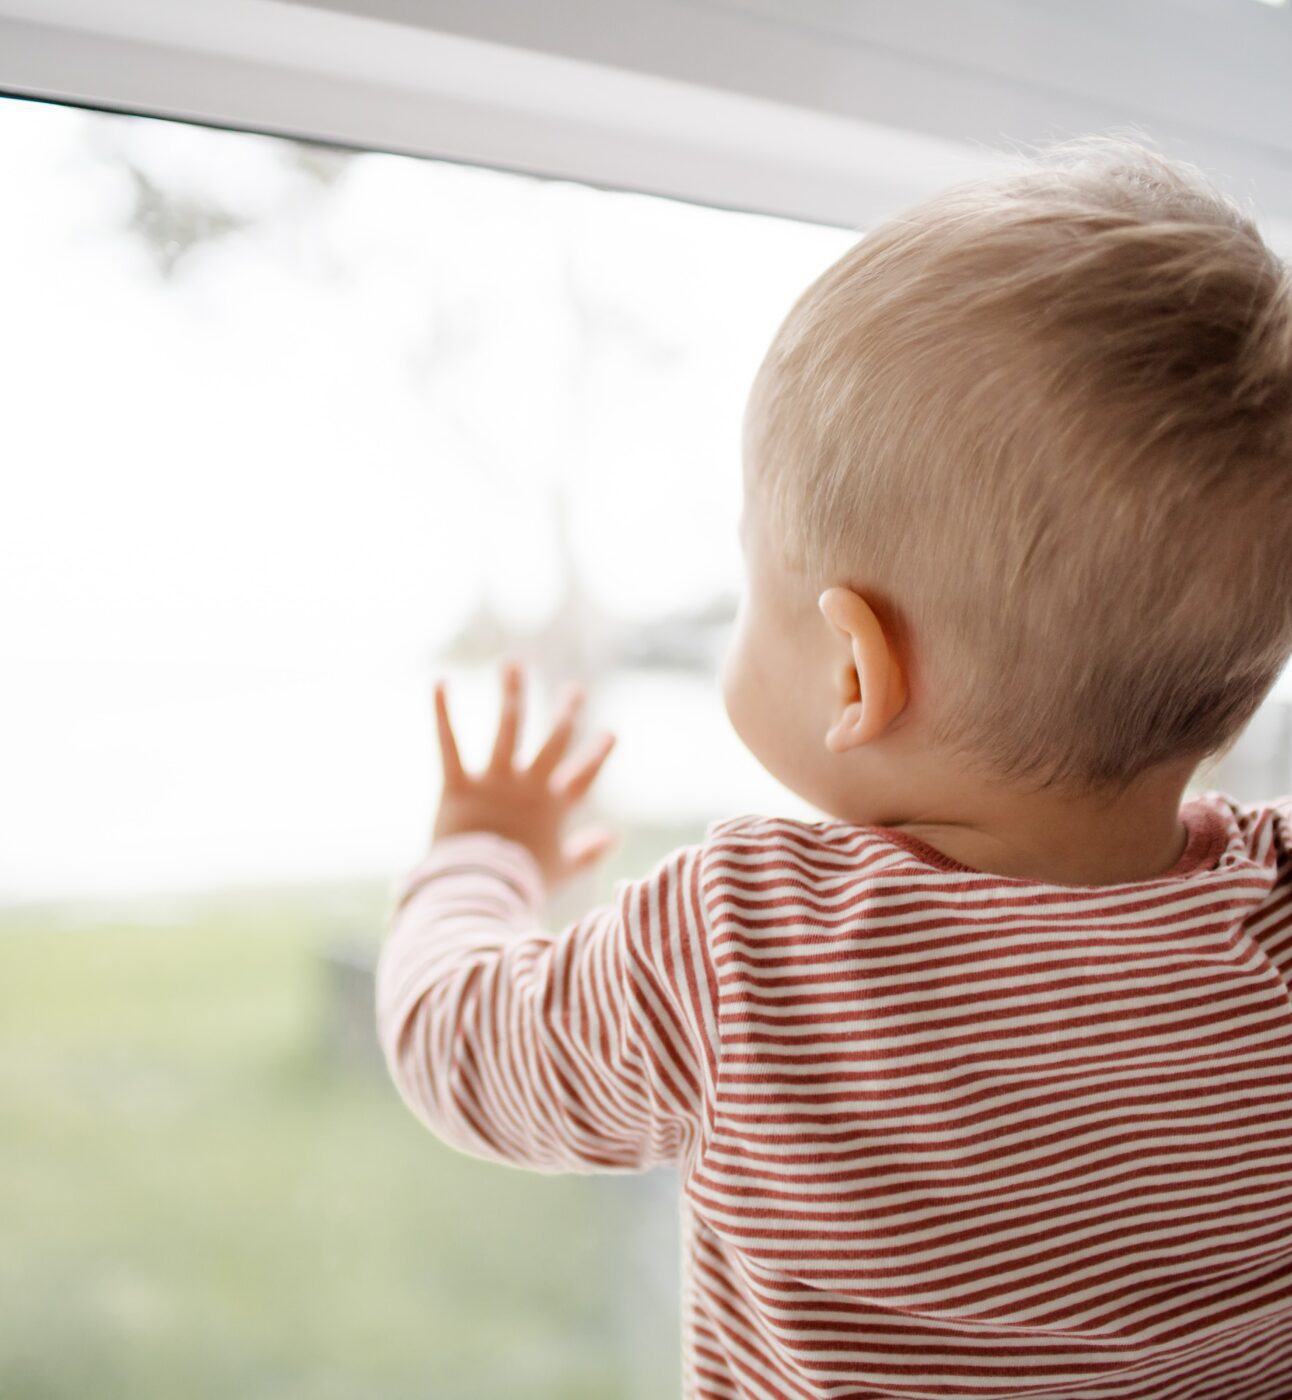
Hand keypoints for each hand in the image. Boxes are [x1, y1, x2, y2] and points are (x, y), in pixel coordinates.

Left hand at [430, 658, 618, 891]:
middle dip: (566, 713)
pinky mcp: (458, 785)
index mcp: (553, 807)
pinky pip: (449, 744)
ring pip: (508, 728)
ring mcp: (494, 782)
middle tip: (575, 690)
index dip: (598, 754)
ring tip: (514, 665)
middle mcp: (528, 786)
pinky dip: (442, 713)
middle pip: (553, 742)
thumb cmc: (522, 885)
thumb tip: (613, 837)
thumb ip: (588, 852)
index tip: (612, 732)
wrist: (481, 891)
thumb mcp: (561, 870)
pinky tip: (441, 683)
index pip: (583, 775)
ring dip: (512, 694)